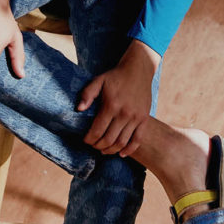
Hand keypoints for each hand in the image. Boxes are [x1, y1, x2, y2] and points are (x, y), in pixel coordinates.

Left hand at [77, 40, 160, 157]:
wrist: (138, 70)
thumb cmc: (115, 76)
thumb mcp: (98, 81)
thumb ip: (87, 94)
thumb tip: (79, 109)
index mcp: (111, 105)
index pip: (98, 130)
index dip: (90, 139)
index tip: (85, 140)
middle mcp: (125, 113)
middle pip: (109, 139)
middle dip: (98, 146)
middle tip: (93, 146)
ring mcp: (136, 117)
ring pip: (122, 142)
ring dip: (111, 150)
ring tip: (103, 150)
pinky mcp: (144, 119)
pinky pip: (138, 140)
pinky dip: (129, 150)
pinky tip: (121, 153)